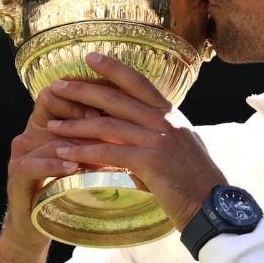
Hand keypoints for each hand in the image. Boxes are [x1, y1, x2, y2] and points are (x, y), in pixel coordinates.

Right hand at [0, 87, 100, 251]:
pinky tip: (73, 168)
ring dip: (76, 144)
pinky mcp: (16, 176)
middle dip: (84, 115)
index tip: (113, 102)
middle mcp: (31, 132)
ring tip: (101, 148)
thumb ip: (103, 137)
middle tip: (111, 121)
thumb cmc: (70, 187)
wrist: (41, 225)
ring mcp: (21, 154)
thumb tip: (140, 119)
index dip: (85, 95)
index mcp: (47, 122)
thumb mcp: (88, 157)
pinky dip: (54, 165)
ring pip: (48, 139)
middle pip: (53, 109)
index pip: (63, 93)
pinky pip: (32, 166)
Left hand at [44, 52, 224, 231]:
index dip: (113, 67)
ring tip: (51, 125)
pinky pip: (108, 153)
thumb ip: (158, 135)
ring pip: (107, 124)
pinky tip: (63, 152)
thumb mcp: (179, 147)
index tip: (90, 57)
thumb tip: (134, 134)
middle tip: (56, 86)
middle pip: (116, 97)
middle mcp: (164, 121)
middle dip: (82, 90)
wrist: (212, 205)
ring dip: (75, 124)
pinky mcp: (150, 161)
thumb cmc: (195, 182)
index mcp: (171, 114)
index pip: (138, 82)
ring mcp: (158, 139)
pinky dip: (82, 152)